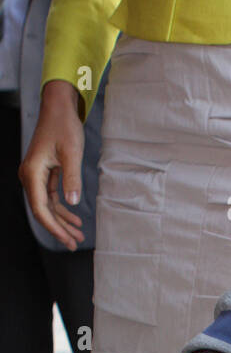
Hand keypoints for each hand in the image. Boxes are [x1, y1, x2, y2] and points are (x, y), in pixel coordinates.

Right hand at [19, 80, 84, 249]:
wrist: (58, 107)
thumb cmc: (63, 125)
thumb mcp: (72, 152)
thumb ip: (72, 179)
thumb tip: (72, 202)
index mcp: (32, 172)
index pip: (40, 208)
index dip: (53, 227)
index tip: (66, 239)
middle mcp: (30, 176)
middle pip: (42, 211)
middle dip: (58, 229)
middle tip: (74, 244)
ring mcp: (36, 176)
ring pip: (47, 206)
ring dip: (62, 221)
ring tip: (78, 235)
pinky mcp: (44, 174)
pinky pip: (51, 197)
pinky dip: (63, 209)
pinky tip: (75, 219)